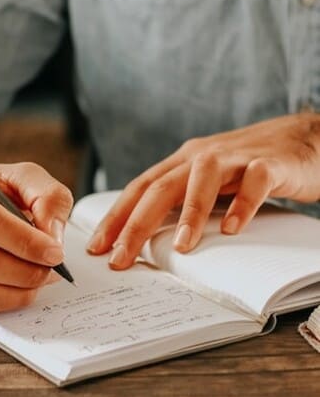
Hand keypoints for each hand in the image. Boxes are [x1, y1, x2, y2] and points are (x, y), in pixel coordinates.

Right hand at [0, 162, 72, 312]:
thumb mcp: (25, 178)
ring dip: (15, 290)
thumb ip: (47, 197)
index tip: (54, 252)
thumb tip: (51, 237)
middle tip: (51, 270)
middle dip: (23, 270)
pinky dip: (2, 302)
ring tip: (38, 279)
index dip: (23, 240)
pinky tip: (19, 288)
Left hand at [87, 113, 319, 268]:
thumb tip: (149, 237)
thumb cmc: (246, 167)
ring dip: (189, 214)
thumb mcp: (205, 183)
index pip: (139, 189)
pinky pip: (254, 183)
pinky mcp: (268, 163)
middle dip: (135, 224)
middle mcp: (199, 157)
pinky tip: (232, 229)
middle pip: (159, 188)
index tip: (97, 247)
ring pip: (201, 180)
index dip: (116, 217)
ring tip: (180, 247)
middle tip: (120, 258)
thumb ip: (181, 202)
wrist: (303, 138)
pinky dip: (242, 205)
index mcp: (181, 163)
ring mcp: (233, 158)